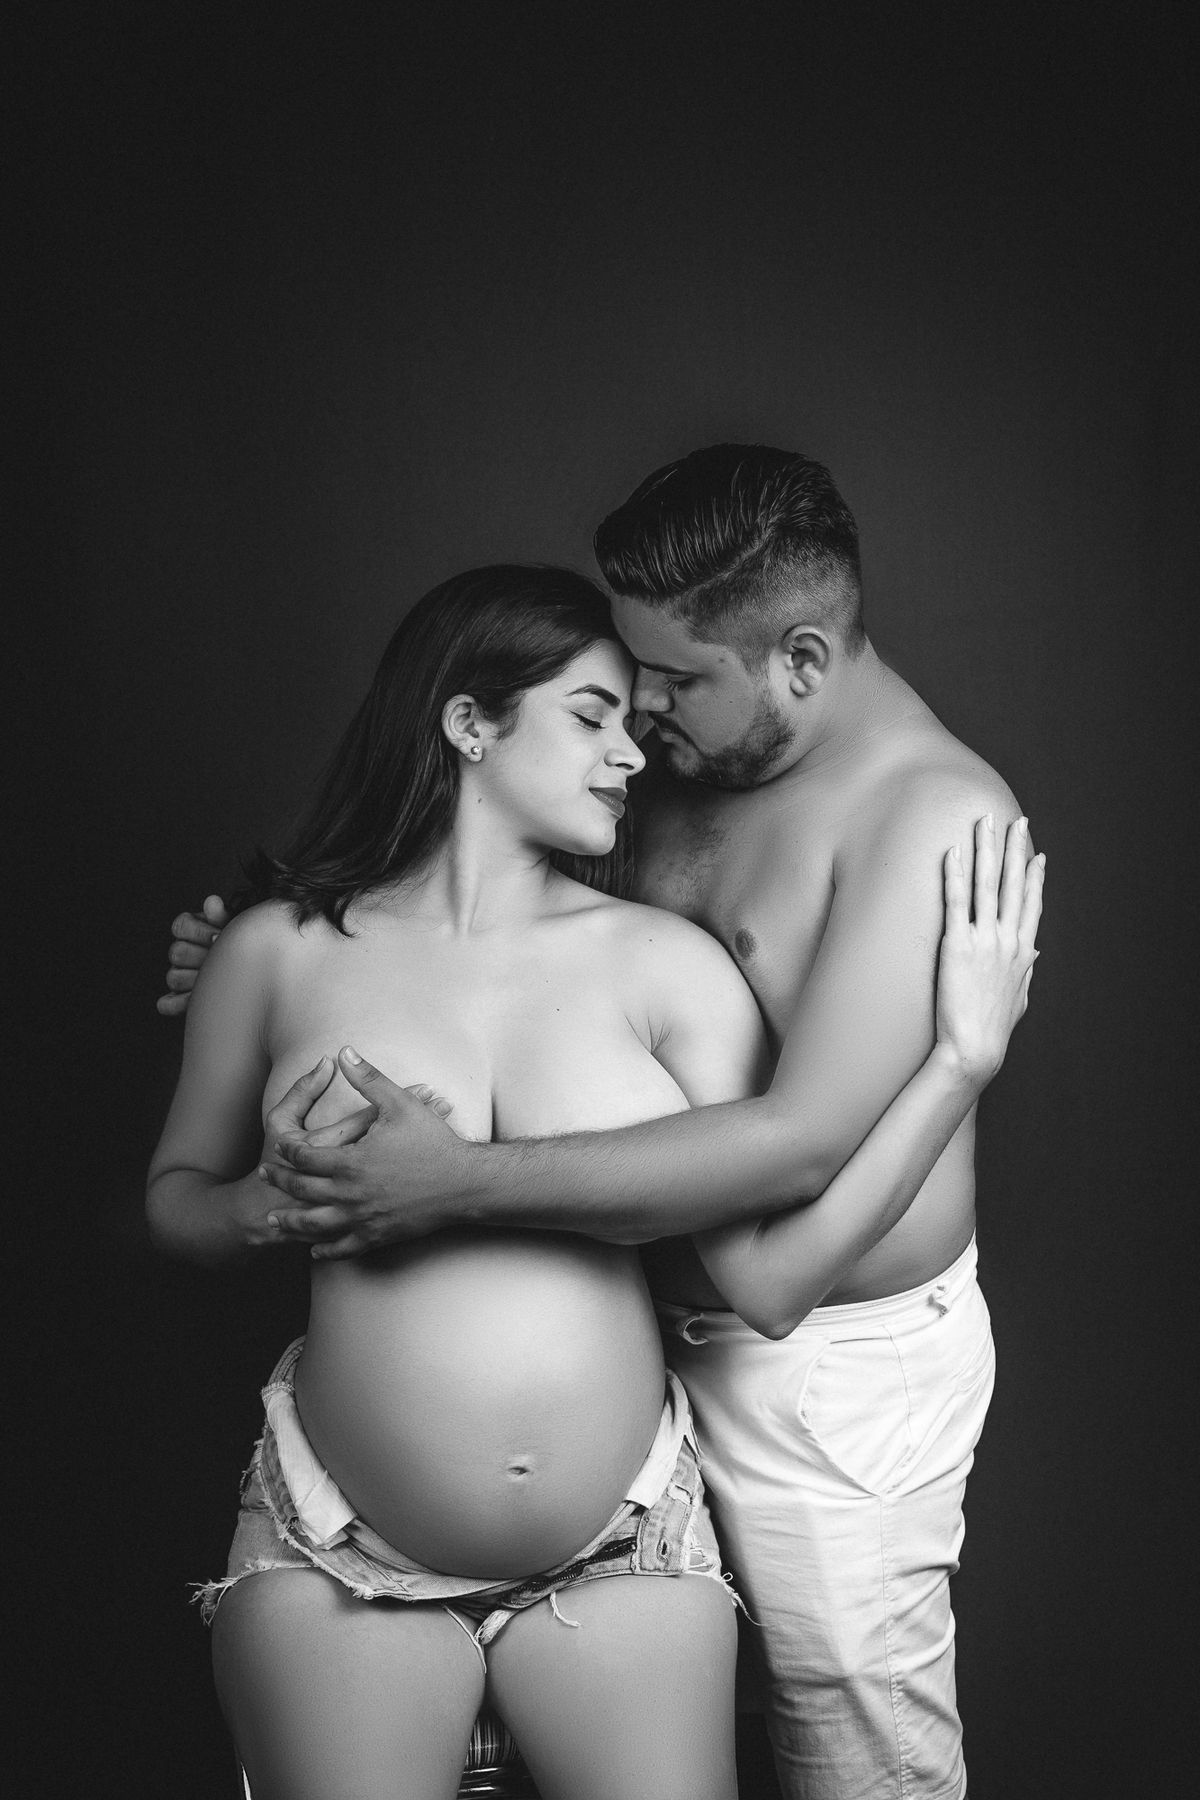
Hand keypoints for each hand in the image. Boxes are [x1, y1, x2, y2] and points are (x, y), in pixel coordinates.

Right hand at [157, 895, 227, 1015]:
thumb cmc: (238, 944)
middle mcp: (180, 952)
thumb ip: (221, 915)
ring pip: (174, 978)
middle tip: (222, 961)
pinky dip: (179, 1004)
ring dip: (197, 980)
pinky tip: (198, 1000)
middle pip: (177, 953)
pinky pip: (167, 1004)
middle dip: (202, 957)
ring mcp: (178, 975)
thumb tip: (212, 902)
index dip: (200, 932)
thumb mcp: (234, 927)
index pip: (180, 926)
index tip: (218, 937)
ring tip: (218, 980)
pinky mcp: (177, 999)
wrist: (251, 970)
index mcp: (190, 930)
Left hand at [260, 1047, 468, 1257]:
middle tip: (264, 1177)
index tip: (279, 1147)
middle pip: (302, 1190)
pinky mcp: (377, 1237)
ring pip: (315, 1225)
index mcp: (350, 1162)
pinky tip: (315, 1250)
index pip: (305, 1157)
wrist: (464, 1184)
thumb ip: (367, 1078)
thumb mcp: (399, 1103)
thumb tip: (344, 1052)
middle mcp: (350, 1194)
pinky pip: (343, 1248)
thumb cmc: (433, 1142)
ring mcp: (362, 1219)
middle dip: (280, 1183)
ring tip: (275, 1220)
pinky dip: (325, 1250)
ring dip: (291, 1223)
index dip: (288, 1151)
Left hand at [934, 815, 1043, 1086]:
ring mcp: (984, 940)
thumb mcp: (1020, 998)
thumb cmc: (993, 1030)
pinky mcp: (957, 945)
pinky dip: (955, 874)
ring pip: (986, 885)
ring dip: (986, 849)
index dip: (1033, 876)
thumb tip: (1034, 954)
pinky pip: (956, 901)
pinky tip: (954, 851)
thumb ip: (1027, 972)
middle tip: (1015, 820)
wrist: (974, 1049)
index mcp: (1023, 952)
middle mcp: (1008, 940)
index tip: (1037, 853)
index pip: (1031, 904)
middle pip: (1012, 884)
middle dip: (1014, 848)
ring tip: (984, 822)